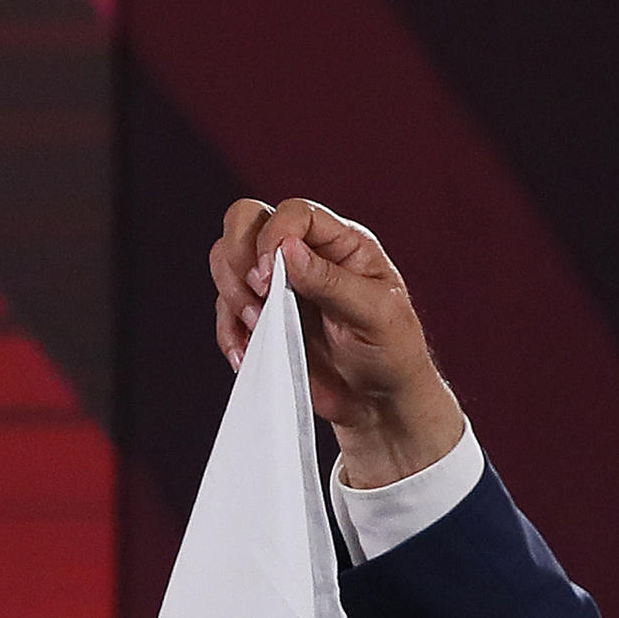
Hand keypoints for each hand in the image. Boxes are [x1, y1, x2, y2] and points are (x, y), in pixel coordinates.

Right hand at [209, 198, 464, 486]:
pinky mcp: (264, 318)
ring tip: (260, 327)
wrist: (381, 404)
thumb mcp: (375, 315)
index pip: (294, 213)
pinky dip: (228, 330)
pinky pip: (225, 309)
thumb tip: (288, 249)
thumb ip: (331, 281)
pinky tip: (246, 352)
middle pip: (247, 222)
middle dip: (241, 256)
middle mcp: (307, 256)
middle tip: (260, 296)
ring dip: (232, 293)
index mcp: (343, 245)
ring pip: (227, 260)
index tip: (271, 275)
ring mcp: (281, 286)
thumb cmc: (393, 353)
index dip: (273, 235)